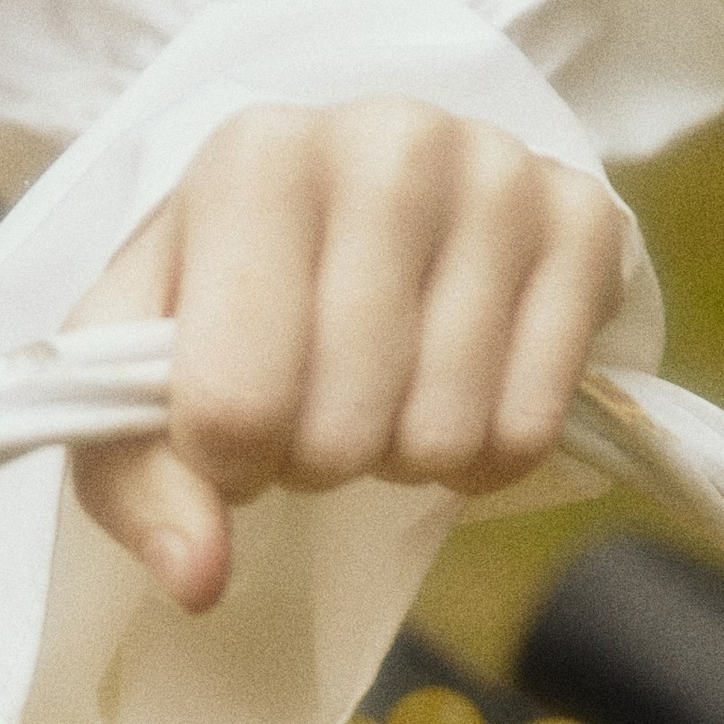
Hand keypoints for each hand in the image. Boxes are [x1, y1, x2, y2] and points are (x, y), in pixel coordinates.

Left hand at [66, 96, 626, 613]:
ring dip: (401, 456)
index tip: (233, 426)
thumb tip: (199, 579)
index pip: (234, 402)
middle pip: (341, 433)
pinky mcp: (586, 222)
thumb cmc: (233, 290)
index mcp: (257, 158)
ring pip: (443, 436)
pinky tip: (457, 394)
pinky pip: (531, 429)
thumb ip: (137, 481)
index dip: (226, 462)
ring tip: (383, 392)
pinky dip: (486, 454)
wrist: (355, 207)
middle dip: (317, 458)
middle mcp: (389, 144)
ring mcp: (501, 177)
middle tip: (317, 406)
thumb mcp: (138, 368)